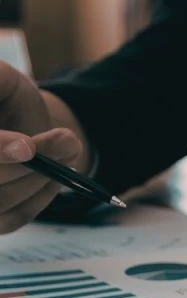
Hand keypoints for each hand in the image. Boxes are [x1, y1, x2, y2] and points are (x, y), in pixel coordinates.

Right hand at [0, 62, 86, 232]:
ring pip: (0, 200)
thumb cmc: (5, 99)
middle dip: (28, 165)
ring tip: (68, 147)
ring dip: (41, 177)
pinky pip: (13, 216)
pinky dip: (41, 195)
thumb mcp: (3, 81)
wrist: (16, 122)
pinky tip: (54, 174)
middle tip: (68, 141)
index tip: (26, 147)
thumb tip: (2, 80)